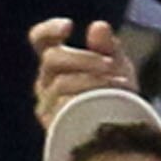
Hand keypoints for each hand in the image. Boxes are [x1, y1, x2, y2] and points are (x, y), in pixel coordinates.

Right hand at [30, 14, 137, 128]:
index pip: (40, 40)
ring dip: (93, 80)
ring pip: (61, 83)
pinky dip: (90, 100)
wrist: (119, 134)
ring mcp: (47, 104)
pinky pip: (65, 106)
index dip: (49, 30)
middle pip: (52, 59)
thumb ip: (107, 46)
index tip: (69, 27)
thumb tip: (98, 27)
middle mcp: (46, 82)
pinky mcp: (53, 124)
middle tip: (110, 64)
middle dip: (85, 58)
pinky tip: (109, 101)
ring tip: (120, 84)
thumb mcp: (116, 65)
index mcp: (57, 62)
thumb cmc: (115, 95)